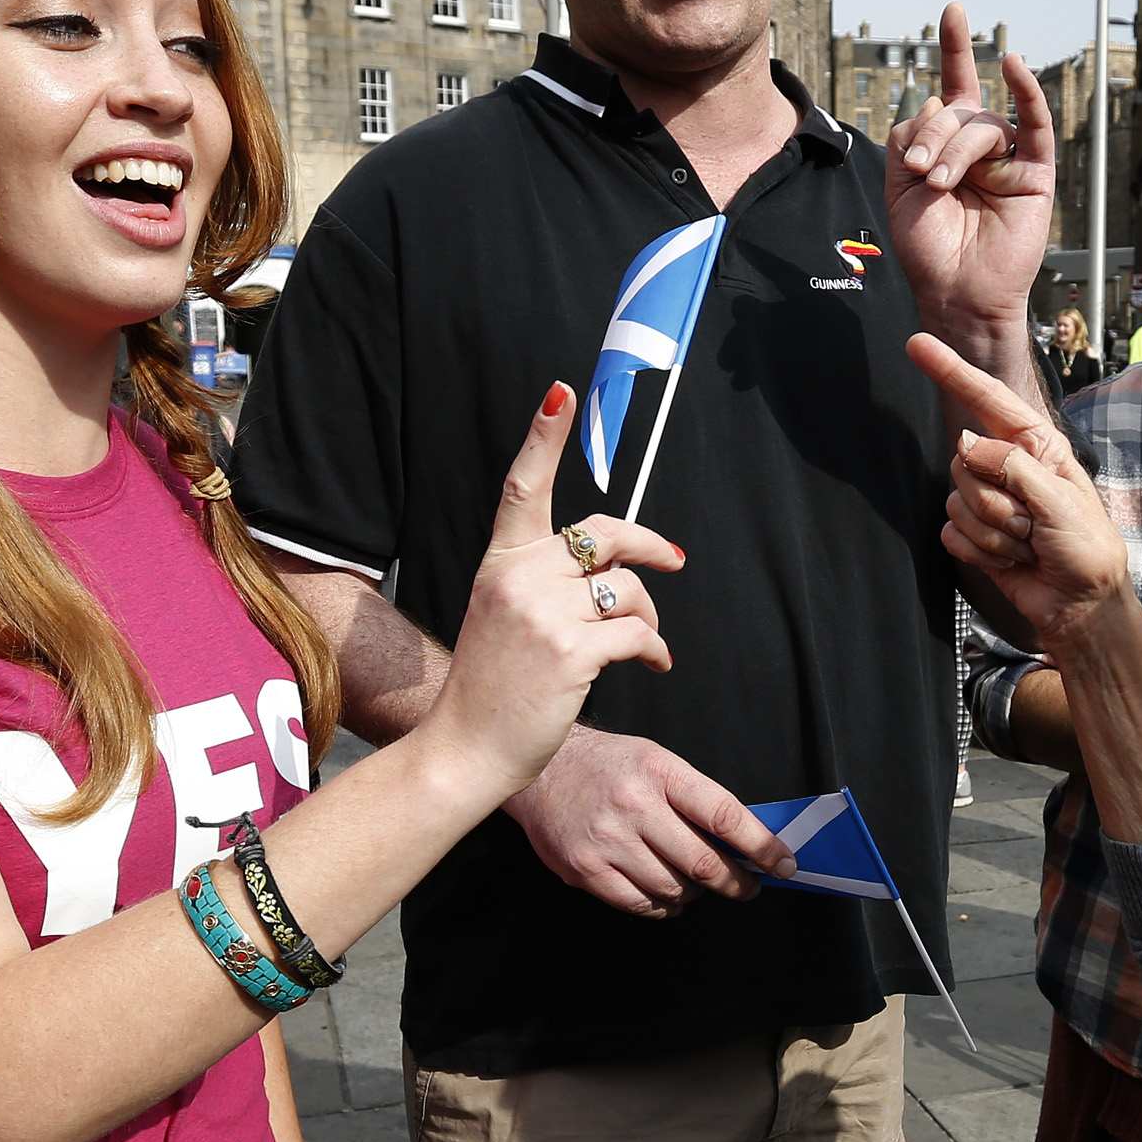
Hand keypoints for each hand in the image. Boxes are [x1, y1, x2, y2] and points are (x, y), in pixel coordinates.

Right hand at [419, 384, 682, 805]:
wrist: (466, 748)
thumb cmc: (491, 687)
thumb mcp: (503, 616)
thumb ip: (543, 582)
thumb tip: (611, 567)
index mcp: (501, 563)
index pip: (524, 487)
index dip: (544, 437)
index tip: (561, 392)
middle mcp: (520, 578)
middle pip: (605, 535)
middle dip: (649, 545)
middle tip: (674, 562)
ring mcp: (544, 613)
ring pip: (628, 589)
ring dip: (649, 615)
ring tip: (646, 643)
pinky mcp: (571, 651)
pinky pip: (636, 633)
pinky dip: (654, 649)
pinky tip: (654, 664)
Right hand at [505, 726, 795, 915]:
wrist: (541, 770)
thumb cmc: (609, 766)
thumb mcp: (656, 761)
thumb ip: (695, 799)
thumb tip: (742, 843)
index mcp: (660, 772)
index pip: (724, 815)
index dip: (761, 846)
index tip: (784, 865)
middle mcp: (634, 806)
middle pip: (702, 862)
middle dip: (735, 882)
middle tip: (748, 888)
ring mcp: (607, 841)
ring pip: (672, 888)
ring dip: (695, 893)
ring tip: (695, 884)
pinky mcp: (584, 869)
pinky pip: (638, 904)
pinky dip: (662, 906)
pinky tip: (666, 896)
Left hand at [883, 4, 1054, 335]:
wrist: (954, 292)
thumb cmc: (928, 247)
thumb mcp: (899, 187)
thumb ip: (909, 138)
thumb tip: (939, 103)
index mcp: (948, 144)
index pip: (953, 87)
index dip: (955, 48)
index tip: (954, 10)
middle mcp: (981, 146)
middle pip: (958, 110)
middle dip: (933, 135)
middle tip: (922, 172)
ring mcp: (1010, 158)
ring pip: (983, 124)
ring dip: (956, 148)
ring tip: (941, 183)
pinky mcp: (1036, 174)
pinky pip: (1036, 125)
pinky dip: (1029, 92)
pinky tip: (1016, 67)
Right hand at [911, 332, 1129, 649]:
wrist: (1080, 606)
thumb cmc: (1085, 549)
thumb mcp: (1060, 501)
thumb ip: (1012, 466)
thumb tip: (966, 443)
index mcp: (1035, 446)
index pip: (987, 399)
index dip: (951, 372)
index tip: (918, 345)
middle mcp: (1006, 467)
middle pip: (963, 462)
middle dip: (996, 501)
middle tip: (1031, 526)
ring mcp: (987, 500)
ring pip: (955, 501)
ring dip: (994, 533)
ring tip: (1027, 546)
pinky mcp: (972, 533)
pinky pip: (951, 533)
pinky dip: (981, 553)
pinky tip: (1010, 561)